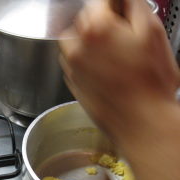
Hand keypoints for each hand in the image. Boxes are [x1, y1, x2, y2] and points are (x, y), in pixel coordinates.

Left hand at [59, 0, 178, 144]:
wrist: (140, 122)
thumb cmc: (149, 84)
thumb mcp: (152, 33)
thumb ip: (134, 7)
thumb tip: (124, 0)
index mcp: (96, 28)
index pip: (98, 0)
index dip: (113, 3)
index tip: (120, 9)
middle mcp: (76, 46)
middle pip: (83, 20)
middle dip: (101, 21)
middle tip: (121, 32)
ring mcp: (72, 66)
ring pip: (74, 41)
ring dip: (89, 40)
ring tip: (112, 53)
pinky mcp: (72, 82)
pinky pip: (74, 62)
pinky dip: (85, 59)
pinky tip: (106, 70)